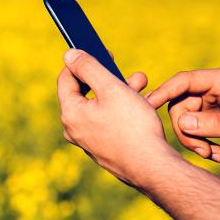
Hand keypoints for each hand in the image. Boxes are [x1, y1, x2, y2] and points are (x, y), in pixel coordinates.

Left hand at [57, 49, 177, 187]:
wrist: (153, 168)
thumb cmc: (132, 126)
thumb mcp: (111, 88)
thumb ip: (88, 67)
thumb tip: (69, 55)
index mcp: (70, 113)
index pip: (66, 78)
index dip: (82, 61)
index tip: (101, 51)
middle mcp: (74, 128)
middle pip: (85, 92)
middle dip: (107, 76)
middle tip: (125, 68)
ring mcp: (89, 140)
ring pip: (100, 106)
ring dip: (119, 90)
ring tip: (141, 82)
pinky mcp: (103, 148)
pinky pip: (108, 120)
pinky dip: (121, 108)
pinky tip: (142, 103)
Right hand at [146, 68, 219, 175]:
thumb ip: (212, 125)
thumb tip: (181, 123)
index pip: (184, 81)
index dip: (163, 92)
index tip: (147, 106)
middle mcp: (215, 88)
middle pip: (180, 105)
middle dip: (187, 131)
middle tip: (202, 151)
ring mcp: (213, 102)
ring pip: (186, 120)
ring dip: (196, 141)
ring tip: (215, 156)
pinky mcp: (214, 115)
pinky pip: (196, 128)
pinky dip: (203, 143)